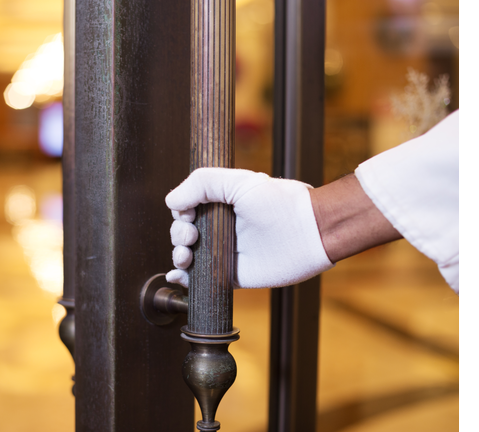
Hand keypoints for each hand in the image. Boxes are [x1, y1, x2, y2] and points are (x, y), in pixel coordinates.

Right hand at [165, 167, 333, 288]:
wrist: (308, 232)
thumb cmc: (280, 203)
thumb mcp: (238, 180)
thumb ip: (201, 183)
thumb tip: (171, 201)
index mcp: (221, 204)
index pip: (186, 209)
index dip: (180, 212)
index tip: (187, 214)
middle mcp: (221, 228)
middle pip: (182, 233)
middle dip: (177, 234)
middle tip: (191, 236)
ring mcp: (224, 252)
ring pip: (187, 256)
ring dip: (177, 255)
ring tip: (186, 254)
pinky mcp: (230, 274)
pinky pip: (201, 279)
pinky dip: (184, 279)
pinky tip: (179, 275)